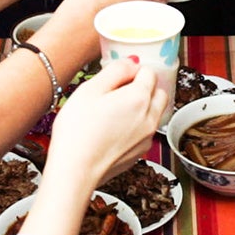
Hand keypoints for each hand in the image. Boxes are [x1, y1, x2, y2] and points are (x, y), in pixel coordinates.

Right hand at [46, 56, 171, 187]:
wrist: (75, 170)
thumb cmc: (78, 130)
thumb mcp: (90, 89)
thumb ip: (115, 71)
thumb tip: (131, 64)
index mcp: (139, 97)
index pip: (149, 72)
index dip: (133, 71)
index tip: (118, 77)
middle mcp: (149, 117)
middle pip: (158, 93)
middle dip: (145, 88)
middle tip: (120, 92)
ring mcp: (147, 137)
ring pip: (154, 113)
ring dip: (142, 108)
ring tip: (114, 112)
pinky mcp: (140, 153)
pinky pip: (145, 132)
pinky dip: (136, 127)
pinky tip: (113, 131)